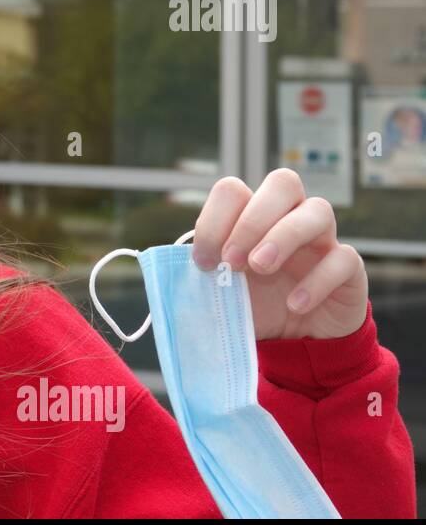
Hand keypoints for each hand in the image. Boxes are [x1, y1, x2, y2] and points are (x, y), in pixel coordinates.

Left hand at [191, 168, 367, 340]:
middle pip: (283, 182)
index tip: (203, 263)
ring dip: (283, 236)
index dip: (214, 220)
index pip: (233, 191)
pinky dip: (317, 280)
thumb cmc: (252, 306)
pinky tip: (294, 304)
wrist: (292, 342)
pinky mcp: (349, 269)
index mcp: (252, 218)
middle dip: (252, 219)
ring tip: (260, 269)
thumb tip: (174, 270)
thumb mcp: (219, 291)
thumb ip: (201, 275)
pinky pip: (343, 258)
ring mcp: (322, 240)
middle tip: (232, 262)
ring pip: (318, 209)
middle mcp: (289, 219)